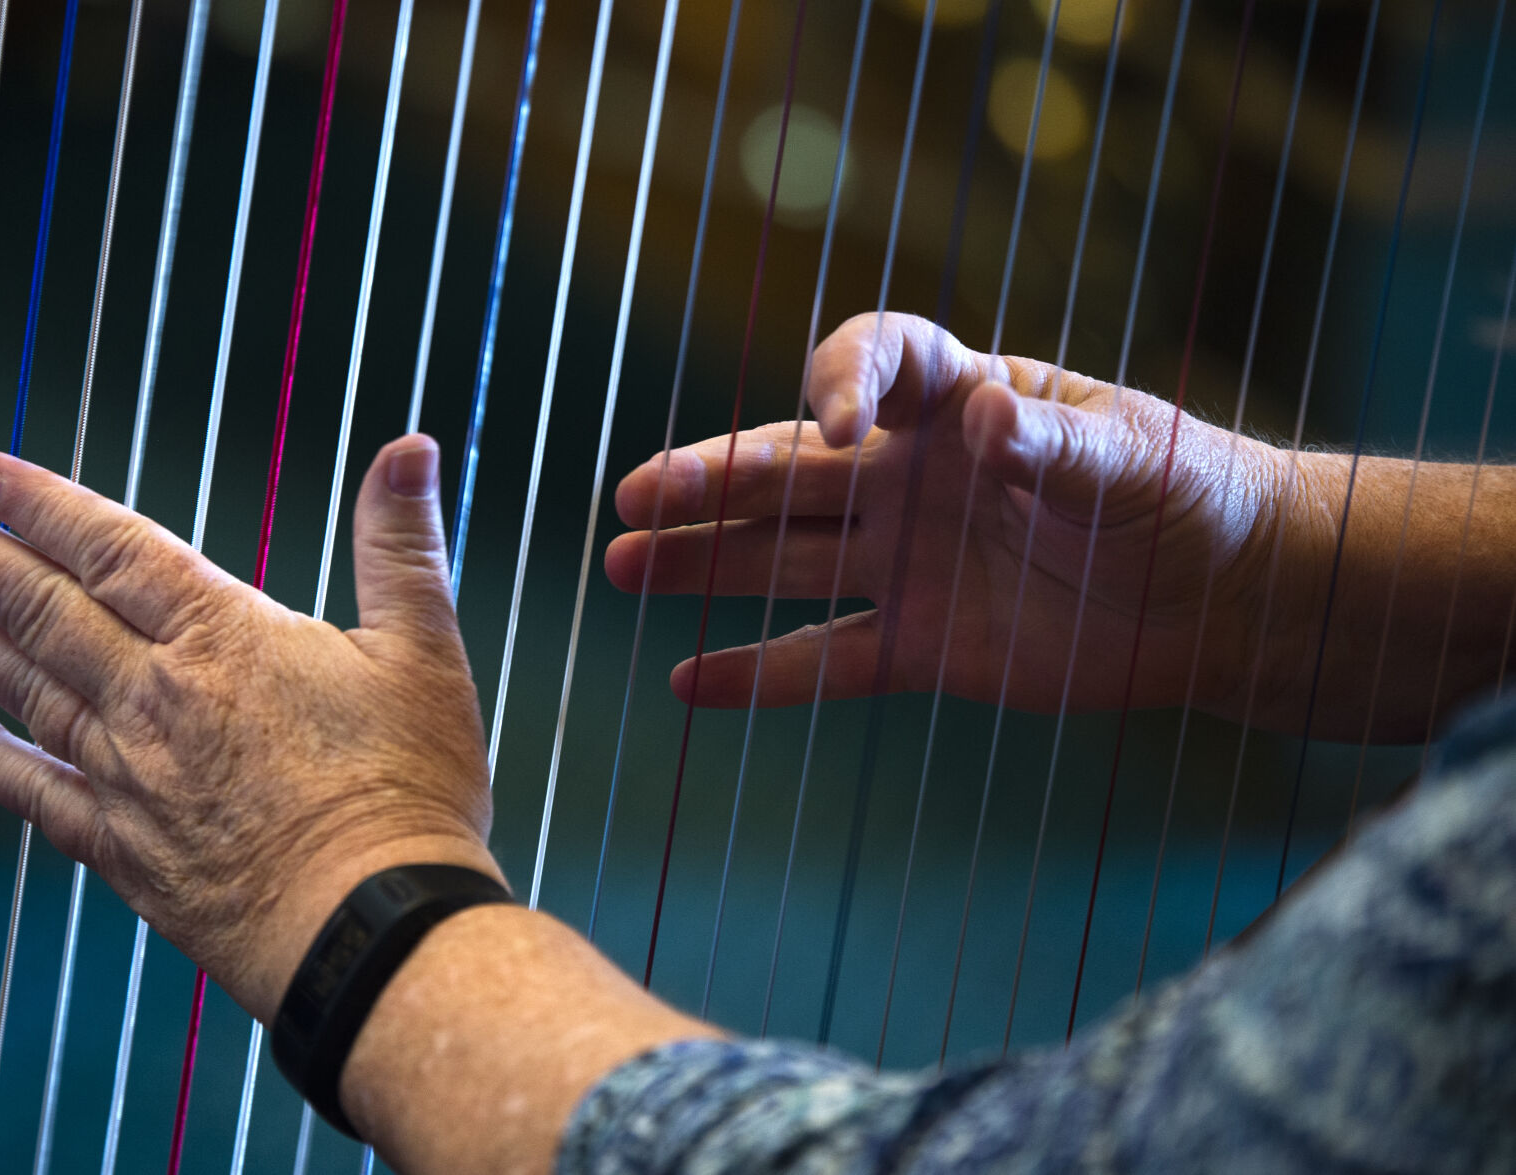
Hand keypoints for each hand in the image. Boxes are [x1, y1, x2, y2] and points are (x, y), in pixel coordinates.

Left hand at [0, 435, 499, 1020]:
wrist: (368, 931)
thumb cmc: (407, 793)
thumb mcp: (425, 652)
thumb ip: (402, 545)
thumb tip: (409, 448)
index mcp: (223, 639)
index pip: (112, 550)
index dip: (43, 505)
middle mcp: (156, 699)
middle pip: (43, 608)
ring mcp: (130, 776)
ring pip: (26, 688)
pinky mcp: (125, 849)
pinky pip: (35, 791)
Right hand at [606, 313, 1288, 718]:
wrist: (1218, 598)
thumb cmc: (1186, 495)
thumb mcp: (1134, 458)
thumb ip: (1059, 442)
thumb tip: (992, 420)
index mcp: (962, 399)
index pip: (875, 361)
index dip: (840, 384)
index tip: (830, 426)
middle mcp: (913, 476)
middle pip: (791, 470)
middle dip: (712, 480)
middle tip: (634, 495)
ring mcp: (907, 562)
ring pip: (786, 560)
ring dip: (705, 561)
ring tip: (622, 563)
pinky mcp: (921, 646)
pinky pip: (824, 662)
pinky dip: (760, 675)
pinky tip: (687, 681)